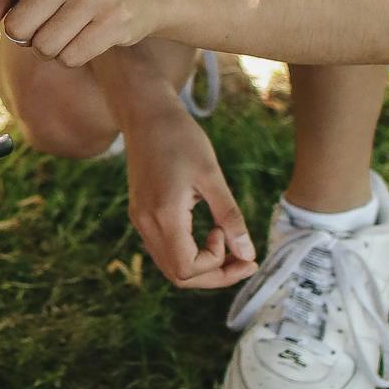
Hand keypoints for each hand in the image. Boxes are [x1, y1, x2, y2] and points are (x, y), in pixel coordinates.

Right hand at [122, 97, 255, 289]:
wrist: (145, 114)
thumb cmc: (181, 137)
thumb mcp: (212, 175)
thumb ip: (230, 217)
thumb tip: (247, 253)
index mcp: (163, 215)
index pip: (188, 268)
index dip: (219, 267)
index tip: (237, 241)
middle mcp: (146, 223)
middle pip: (178, 275)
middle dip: (215, 275)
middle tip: (244, 259)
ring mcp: (140, 220)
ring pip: (171, 266)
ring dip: (203, 265)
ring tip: (230, 245)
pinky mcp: (142, 214)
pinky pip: (165, 249)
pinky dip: (190, 252)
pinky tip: (210, 233)